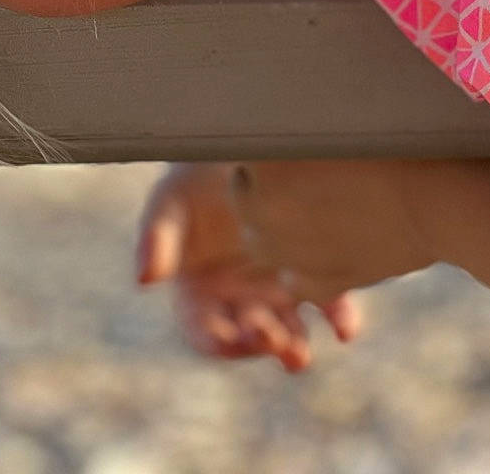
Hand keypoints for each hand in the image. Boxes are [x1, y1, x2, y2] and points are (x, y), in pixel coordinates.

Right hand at [136, 161, 426, 370]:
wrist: (243, 137)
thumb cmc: (198, 169)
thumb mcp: (171, 198)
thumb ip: (156, 237)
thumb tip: (145, 280)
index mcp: (199, 289)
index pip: (205, 331)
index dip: (218, 342)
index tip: (232, 340)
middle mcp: (238, 295)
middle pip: (249, 335)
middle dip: (262, 344)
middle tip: (278, 345)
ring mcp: (276, 285)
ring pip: (287, 328)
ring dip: (294, 344)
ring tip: (301, 353)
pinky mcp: (313, 267)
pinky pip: (328, 301)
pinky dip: (338, 319)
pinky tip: (344, 330)